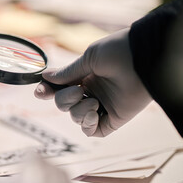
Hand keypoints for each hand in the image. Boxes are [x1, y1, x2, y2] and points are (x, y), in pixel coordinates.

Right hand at [35, 28, 151, 136]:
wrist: (142, 59)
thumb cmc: (117, 52)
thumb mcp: (88, 59)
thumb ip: (67, 73)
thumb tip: (44, 76)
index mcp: (83, 77)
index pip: (59, 89)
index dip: (47, 92)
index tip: (40, 92)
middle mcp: (90, 92)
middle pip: (63, 105)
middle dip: (64, 100)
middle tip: (79, 91)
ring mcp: (101, 106)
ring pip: (76, 118)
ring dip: (79, 111)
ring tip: (94, 101)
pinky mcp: (112, 119)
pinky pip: (92, 131)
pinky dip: (88, 124)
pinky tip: (93, 112)